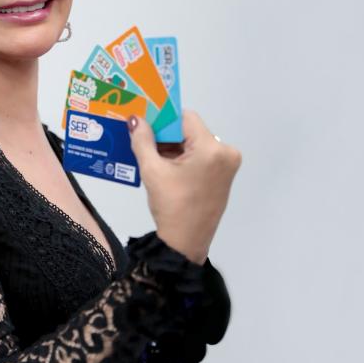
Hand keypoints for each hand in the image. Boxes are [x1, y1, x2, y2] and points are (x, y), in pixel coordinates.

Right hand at [127, 110, 241, 264]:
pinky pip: (201, 156)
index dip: (164, 119)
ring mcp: (227, 165)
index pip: (186, 118)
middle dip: (167, 136)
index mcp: (213, 149)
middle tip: (144, 142)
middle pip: (191, 131)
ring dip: (174, 148)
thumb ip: (143, 141)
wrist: (185, 244)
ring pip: (195, 143)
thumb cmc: (171, 207)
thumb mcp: (152, 171)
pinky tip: (165, 167)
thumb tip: (136, 119)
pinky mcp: (224, 175)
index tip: (146, 125)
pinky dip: (183, 158)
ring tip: (152, 157)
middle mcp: (226, 152)